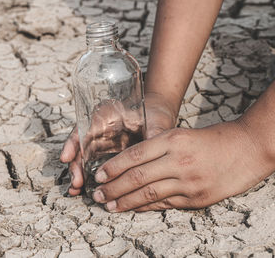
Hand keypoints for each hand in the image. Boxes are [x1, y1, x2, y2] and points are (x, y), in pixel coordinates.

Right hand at [60, 92, 176, 195]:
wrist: (156, 115)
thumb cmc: (153, 113)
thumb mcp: (154, 120)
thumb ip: (153, 133)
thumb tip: (155, 144)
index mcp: (106, 116)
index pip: (83, 128)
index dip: (72, 144)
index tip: (66, 157)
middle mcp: (98, 131)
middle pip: (81, 148)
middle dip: (75, 166)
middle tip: (76, 182)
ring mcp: (101, 144)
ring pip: (84, 160)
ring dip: (79, 175)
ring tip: (76, 190)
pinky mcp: (106, 156)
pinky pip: (94, 167)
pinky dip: (88, 178)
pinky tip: (83, 189)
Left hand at [92, 121, 272, 211]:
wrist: (246, 148)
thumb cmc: (211, 139)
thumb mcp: (181, 134)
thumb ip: (156, 147)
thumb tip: (128, 163)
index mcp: (172, 140)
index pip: (134, 155)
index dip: (113, 167)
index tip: (99, 175)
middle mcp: (178, 161)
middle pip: (137, 177)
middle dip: (113, 187)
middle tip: (97, 194)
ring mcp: (188, 181)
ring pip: (148, 194)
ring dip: (125, 202)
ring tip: (109, 205)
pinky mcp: (196, 198)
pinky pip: (164, 204)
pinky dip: (145, 207)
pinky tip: (132, 208)